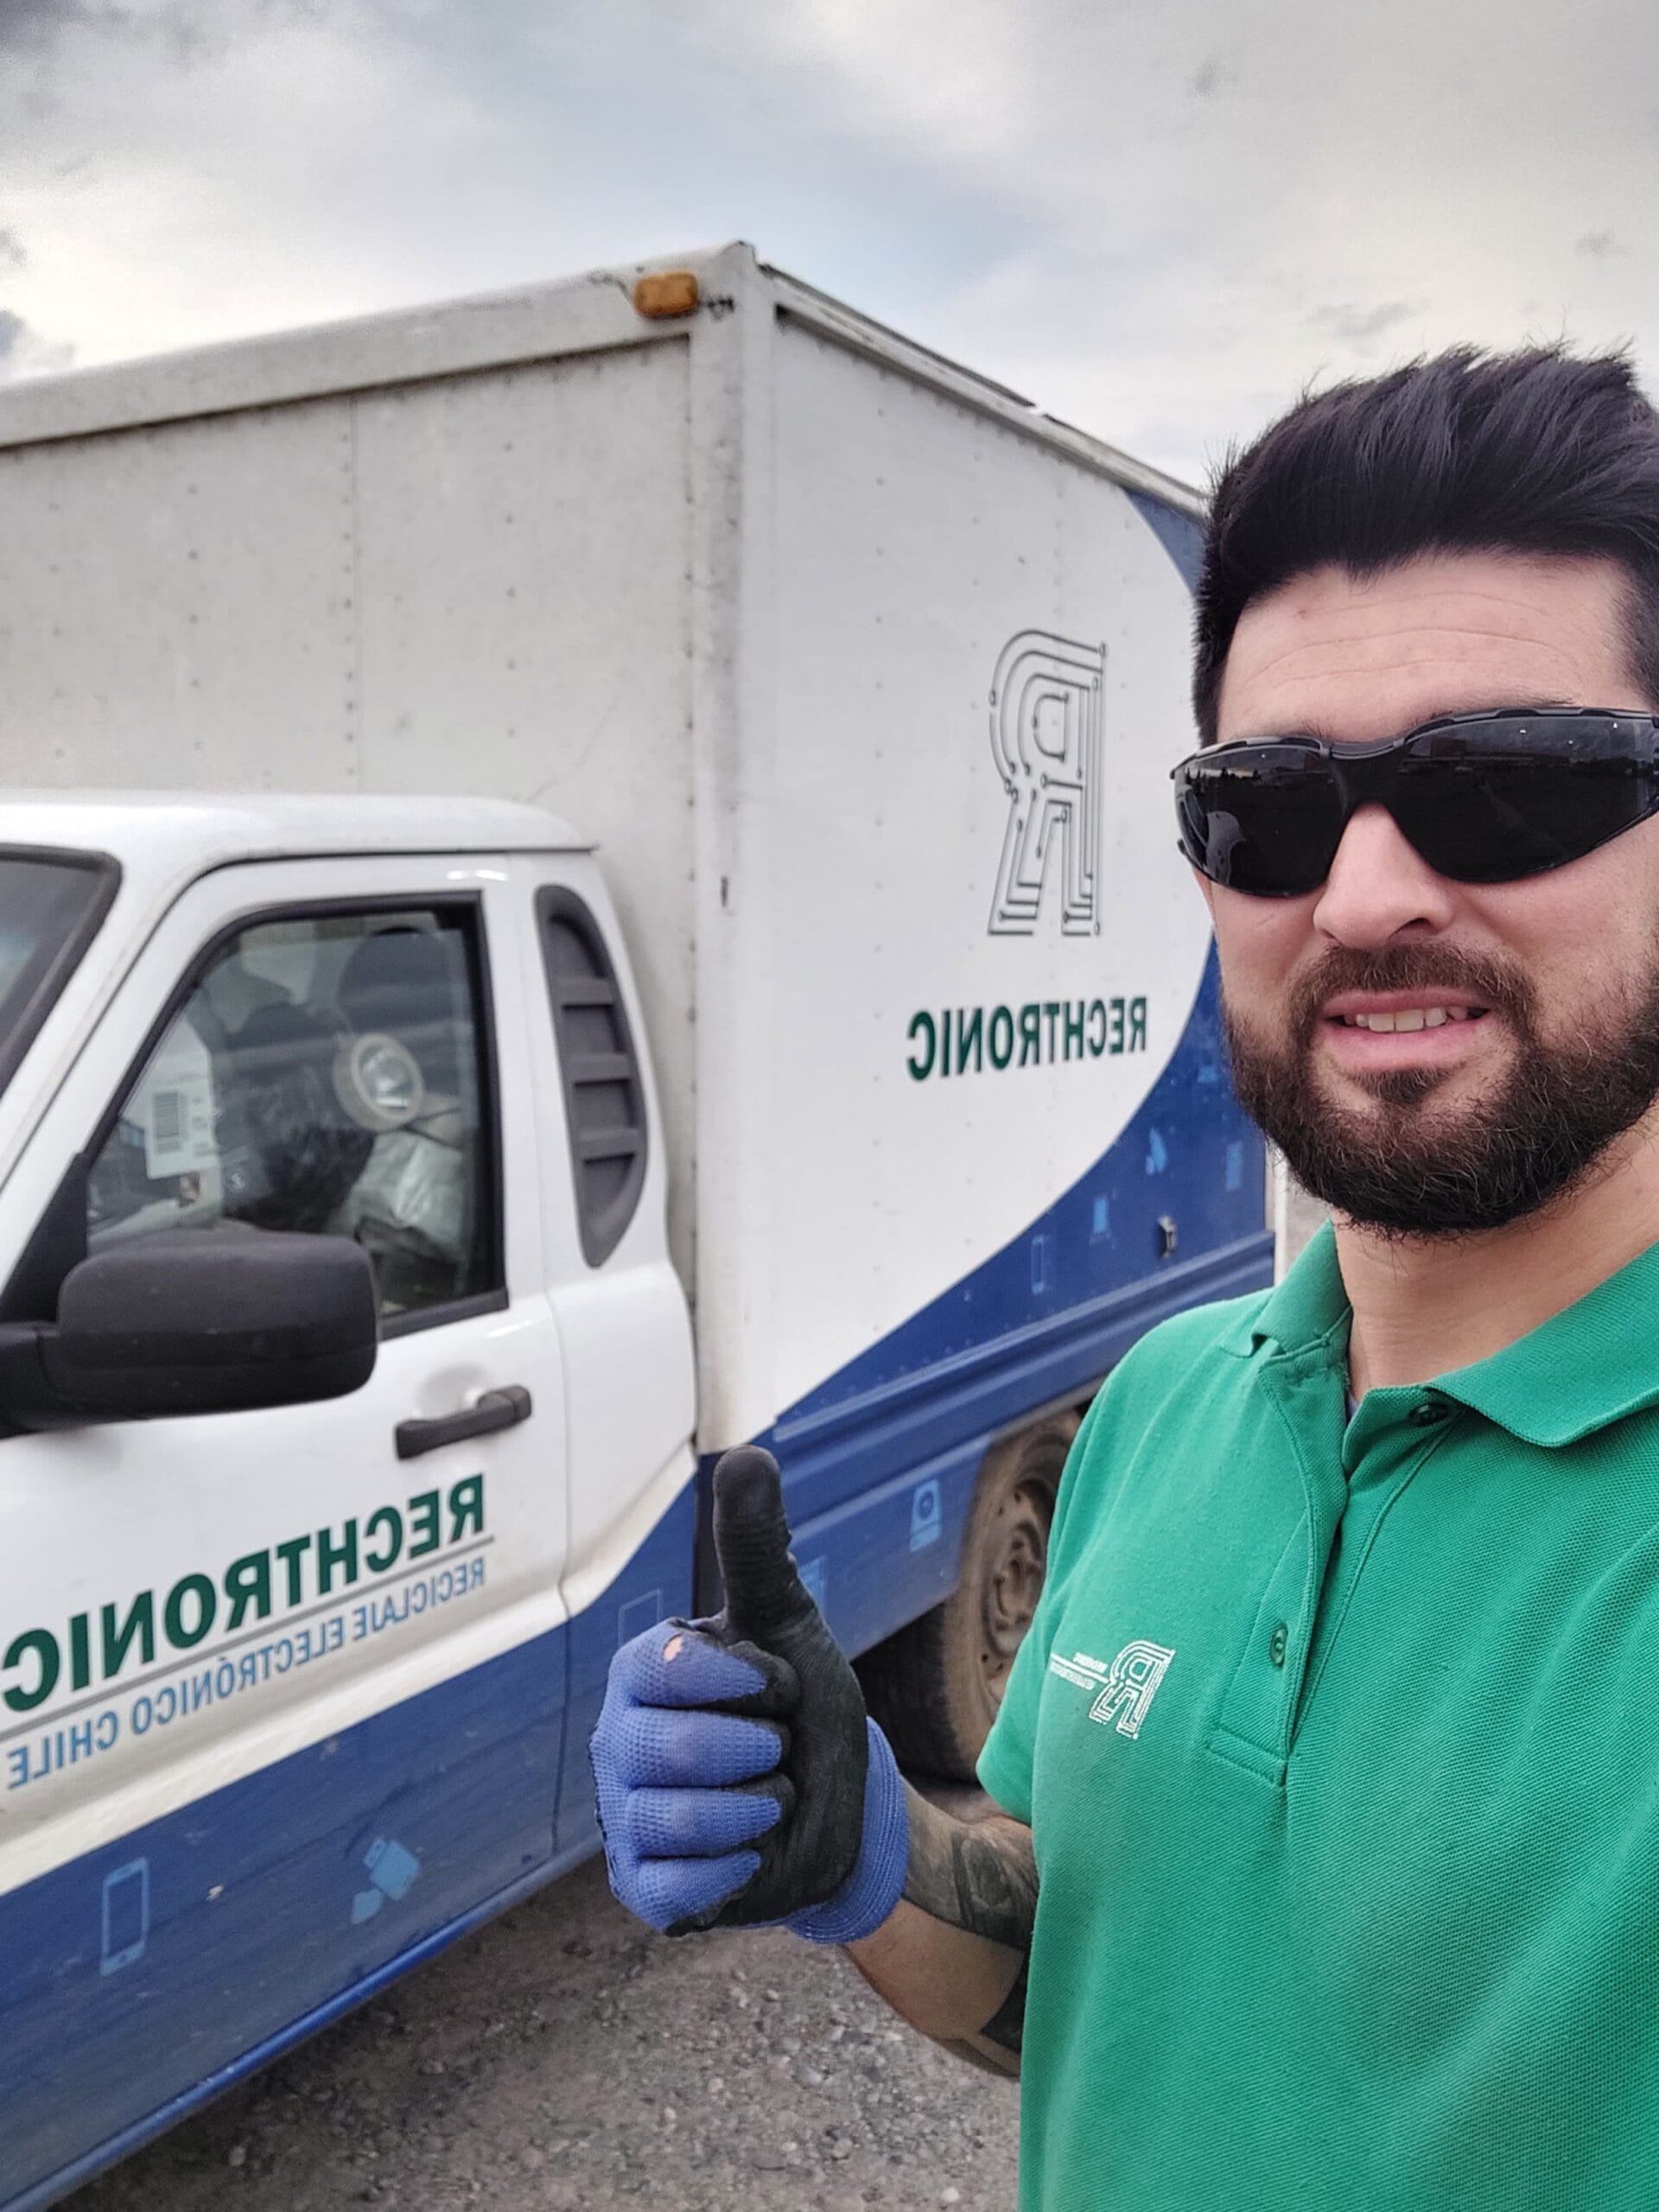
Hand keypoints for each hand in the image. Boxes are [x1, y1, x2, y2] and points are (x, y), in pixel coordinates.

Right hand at [589, 1445, 907, 1939]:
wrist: (839, 1809)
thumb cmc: (799, 1709)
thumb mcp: (790, 1623)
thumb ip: (757, 1547)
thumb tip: (747, 1455)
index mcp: (640, 1672)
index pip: (669, 1666)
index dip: (747, 1680)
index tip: (781, 1685)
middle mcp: (617, 1740)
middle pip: (679, 1750)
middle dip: (760, 1750)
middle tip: (774, 1749)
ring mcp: (623, 1816)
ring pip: (680, 1820)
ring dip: (757, 1809)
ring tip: (766, 1798)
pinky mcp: (641, 1887)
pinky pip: (674, 1888)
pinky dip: (733, 1871)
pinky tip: (748, 1854)